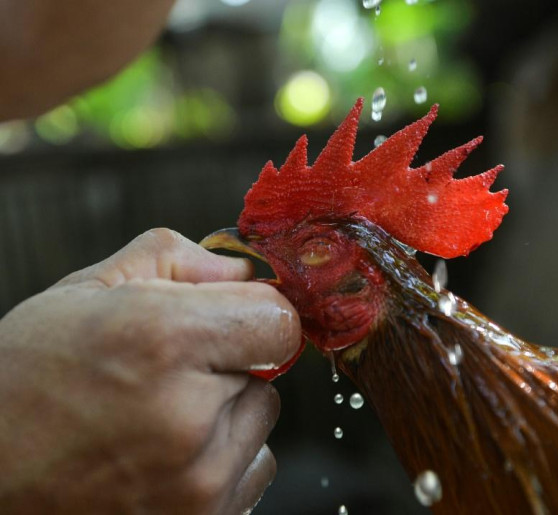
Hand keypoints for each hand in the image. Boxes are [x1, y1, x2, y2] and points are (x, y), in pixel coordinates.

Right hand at [0, 228, 300, 513]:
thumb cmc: (22, 381)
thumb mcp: (86, 291)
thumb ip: (175, 262)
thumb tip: (241, 270)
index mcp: (164, 341)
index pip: (279, 319)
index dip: (255, 311)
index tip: (230, 316)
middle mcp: (188, 415)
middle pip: (271, 369)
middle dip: (229, 360)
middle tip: (166, 371)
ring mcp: (197, 480)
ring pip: (262, 420)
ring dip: (227, 411)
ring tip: (159, 415)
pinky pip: (253, 469)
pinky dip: (223, 457)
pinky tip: (166, 453)